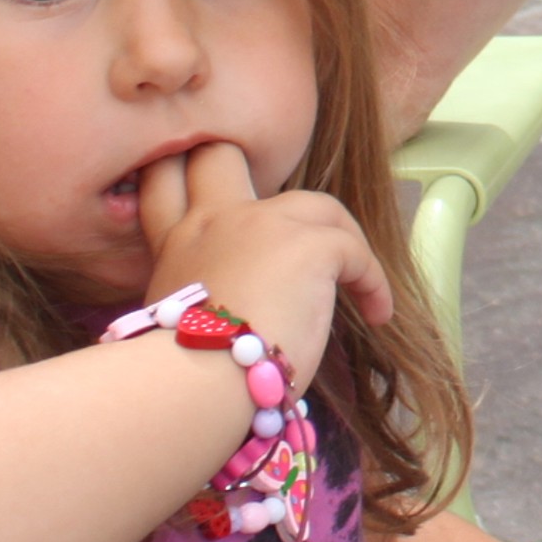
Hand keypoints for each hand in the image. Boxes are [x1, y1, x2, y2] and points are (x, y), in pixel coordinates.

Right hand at [137, 142, 392, 376]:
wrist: (194, 384)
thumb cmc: (184, 374)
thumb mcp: (174, 319)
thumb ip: (201, 295)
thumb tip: (233, 312)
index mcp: (177, 244)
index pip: (165, 184)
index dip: (179, 175)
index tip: (204, 192)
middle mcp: (213, 221)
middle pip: (221, 157)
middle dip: (251, 170)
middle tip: (287, 218)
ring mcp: (261, 223)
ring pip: (315, 204)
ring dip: (339, 237)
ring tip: (354, 279)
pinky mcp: (308, 246)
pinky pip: (354, 250)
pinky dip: (371, 280)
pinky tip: (376, 313)